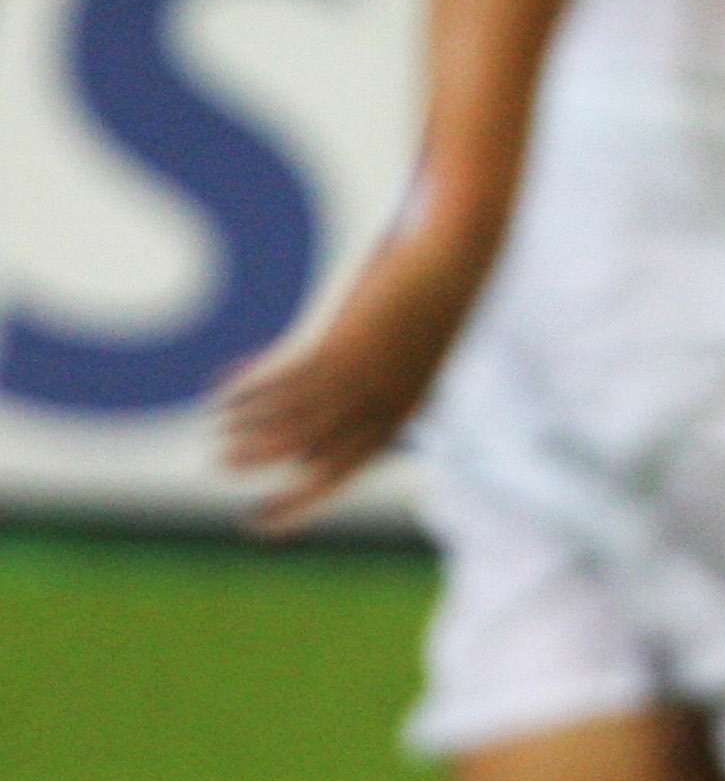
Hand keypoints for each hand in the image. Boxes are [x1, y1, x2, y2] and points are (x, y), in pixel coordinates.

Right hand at [220, 213, 496, 531]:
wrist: (451, 258)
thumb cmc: (432, 300)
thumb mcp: (408, 351)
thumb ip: (377, 382)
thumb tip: (336, 392)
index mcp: (399, 414)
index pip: (342, 472)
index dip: (298, 500)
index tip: (260, 522)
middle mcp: (382, 407)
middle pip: (313, 456)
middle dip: (265, 465)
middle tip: (220, 468)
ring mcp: (364, 379)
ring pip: (295, 421)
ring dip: (250, 429)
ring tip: (216, 434)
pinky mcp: (344, 347)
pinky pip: (288, 380)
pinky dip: (252, 389)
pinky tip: (221, 389)